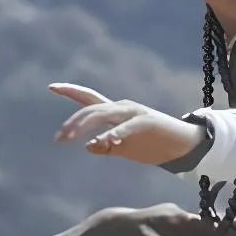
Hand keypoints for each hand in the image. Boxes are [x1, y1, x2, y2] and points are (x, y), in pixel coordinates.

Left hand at [51, 83, 206, 166]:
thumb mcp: (125, 149)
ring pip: (103, 114)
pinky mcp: (146, 122)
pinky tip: (103, 141)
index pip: (89, 99)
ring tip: (70, 138)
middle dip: (73, 123)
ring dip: (85, 126)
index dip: (70, 91)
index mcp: (115, 112)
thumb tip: (88, 147)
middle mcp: (122, 108)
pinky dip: (113, 134)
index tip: (51, 86)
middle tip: (59, 139)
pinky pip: (126, 127)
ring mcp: (134, 113)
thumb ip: (106, 147)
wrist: (183, 146)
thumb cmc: (153, 146)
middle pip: (91, 109)